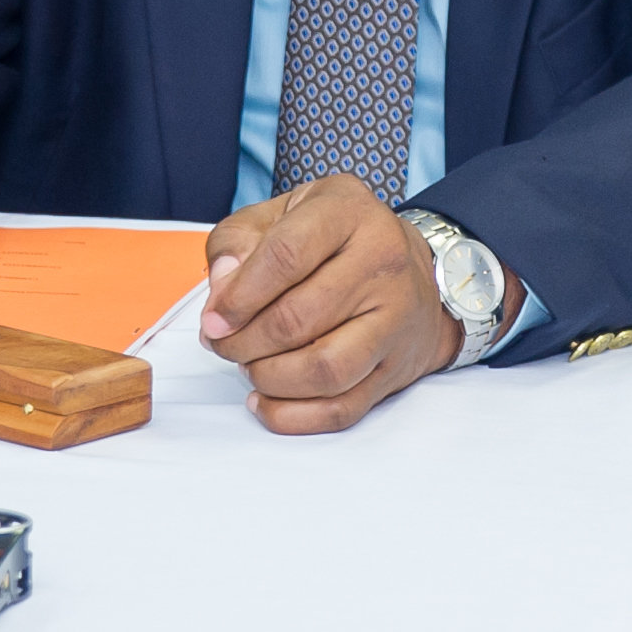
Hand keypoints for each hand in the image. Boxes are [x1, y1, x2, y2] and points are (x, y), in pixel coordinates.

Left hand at [198, 174, 477, 434]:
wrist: (417, 270)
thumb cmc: (336, 240)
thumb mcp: (284, 213)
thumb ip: (238, 241)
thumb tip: (221, 291)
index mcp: (347, 213)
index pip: (286, 256)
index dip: (239, 296)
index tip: (213, 320)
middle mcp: (381, 261)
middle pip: (299, 319)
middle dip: (245, 342)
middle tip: (223, 344)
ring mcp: (395, 318)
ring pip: (324, 370)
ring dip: (269, 378)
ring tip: (249, 366)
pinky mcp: (397, 366)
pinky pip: (343, 408)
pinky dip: (294, 417)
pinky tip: (266, 400)